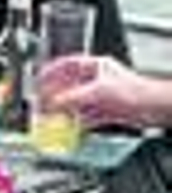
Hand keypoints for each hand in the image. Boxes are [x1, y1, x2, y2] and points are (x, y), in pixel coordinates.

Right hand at [37, 55, 171, 131]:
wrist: (155, 108)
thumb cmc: (136, 91)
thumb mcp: (96, 92)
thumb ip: (72, 98)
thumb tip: (52, 103)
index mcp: (96, 66)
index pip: (66, 65)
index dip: (50, 71)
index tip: (38, 80)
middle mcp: (98, 80)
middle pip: (70, 86)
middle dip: (55, 95)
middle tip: (41, 103)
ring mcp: (102, 96)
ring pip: (77, 103)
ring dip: (65, 112)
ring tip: (51, 118)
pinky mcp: (107, 112)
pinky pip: (86, 117)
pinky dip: (77, 123)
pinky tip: (69, 127)